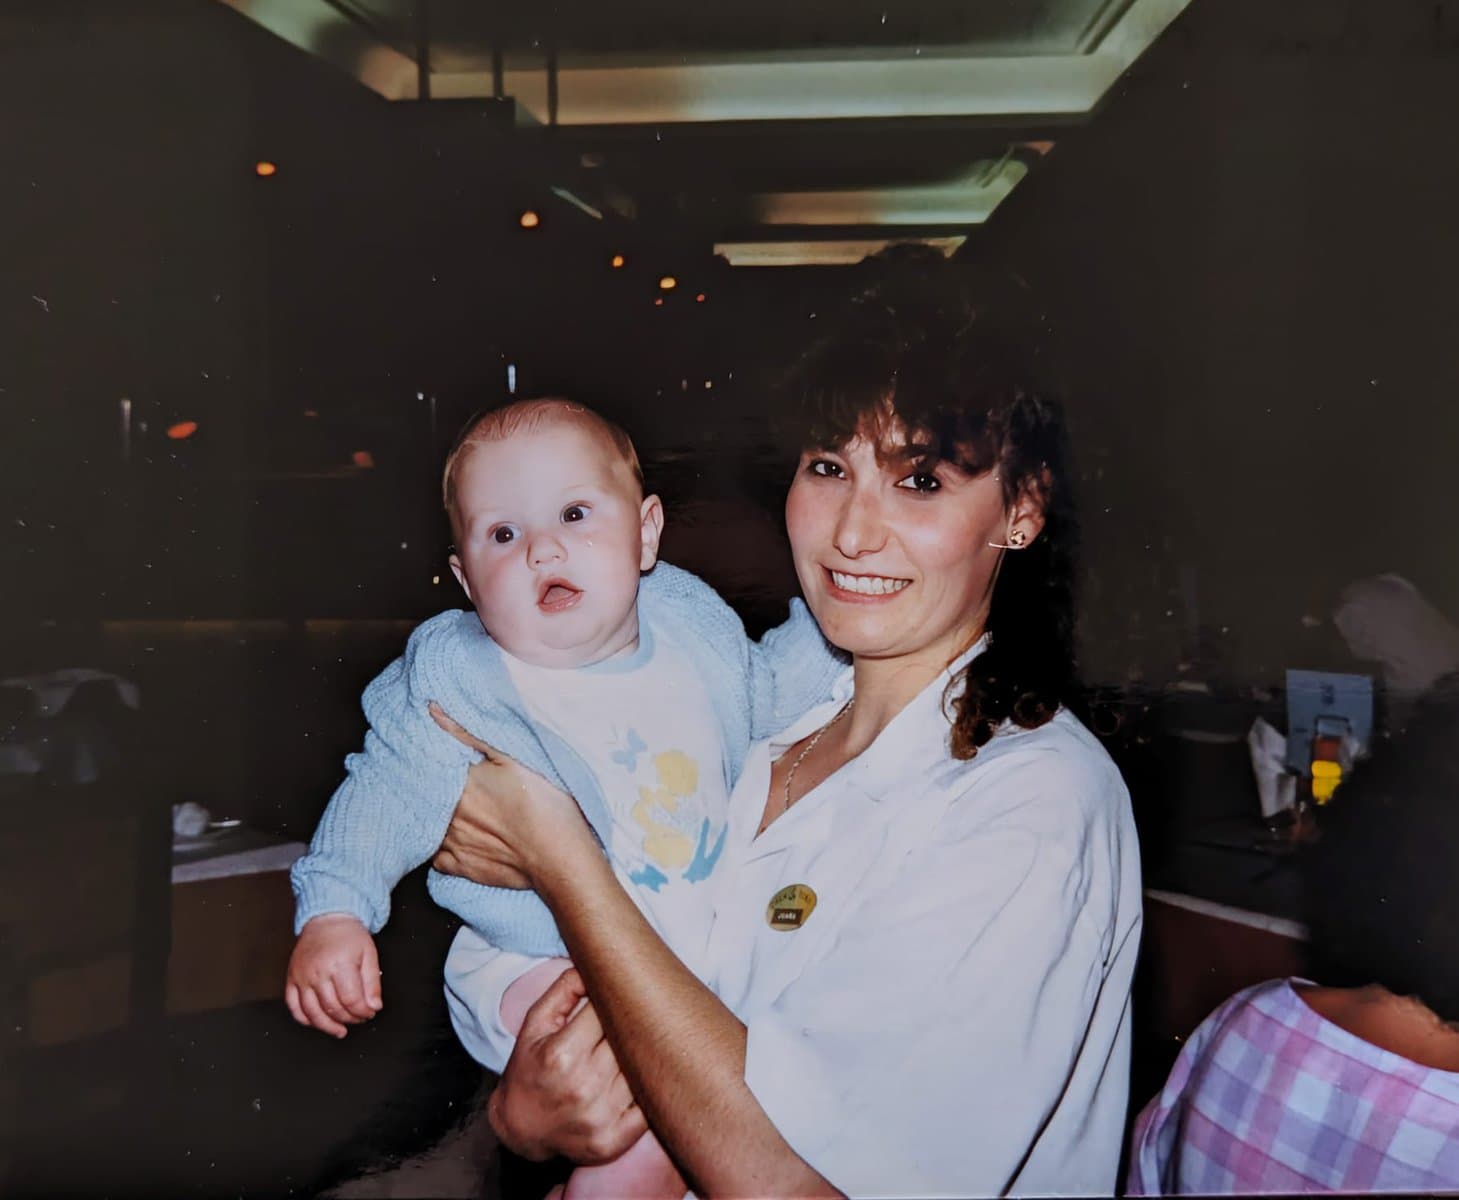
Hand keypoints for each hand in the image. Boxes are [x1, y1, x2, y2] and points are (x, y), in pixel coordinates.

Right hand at [284, 914, 382, 1037]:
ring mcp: (302, 977)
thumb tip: (374, 1006)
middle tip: (358, 1018)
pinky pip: (294, 1007)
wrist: (326, 919)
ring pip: (312, 1012)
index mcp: (340, 964)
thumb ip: (373, 982)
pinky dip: (305, 1019)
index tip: (370, 1012)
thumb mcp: (369, 953)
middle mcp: (318, 972)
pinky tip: (318, 1022)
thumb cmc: (348, 935)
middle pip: (333, 1008)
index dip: (363, 1011)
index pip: (351, 1000)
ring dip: (328, 1026)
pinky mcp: (291, 979)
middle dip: (349, 1018)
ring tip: (340, 1029)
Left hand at [429, 703, 593, 889]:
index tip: (440, 758)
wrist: (559, 857)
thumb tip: (432, 710)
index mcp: (457, 781)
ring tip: (463, 812)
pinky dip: (442, 844)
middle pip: (426, 794)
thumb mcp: (509, 759)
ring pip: (428, 823)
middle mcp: (446, 811)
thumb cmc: (543, 805)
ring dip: (436, 815)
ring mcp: (448, 841)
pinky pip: (434, 854)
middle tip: (461, 788)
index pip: (429, 764)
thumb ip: (466, 734)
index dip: (434, 760)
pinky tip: (462, 837)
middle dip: (434, 787)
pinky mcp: (456, 866)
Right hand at [489, 967, 647, 1164]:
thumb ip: (564, 988)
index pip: (607, 1012)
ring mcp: (600, 1118)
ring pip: (642, 1069)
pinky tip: (641, 1079)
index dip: (613, 1002)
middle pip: (628, 1040)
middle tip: (634, 1018)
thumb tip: (595, 965)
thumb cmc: (530, 1067)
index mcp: (561, 1055)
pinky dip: (648, 1090)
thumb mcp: (535, 1023)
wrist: (521, 1127)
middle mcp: (582, 1087)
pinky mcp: (614, 1141)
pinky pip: (649, 1107)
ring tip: (639, 1046)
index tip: (616, 1000)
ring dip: (642, 1056)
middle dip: (630, 1026)